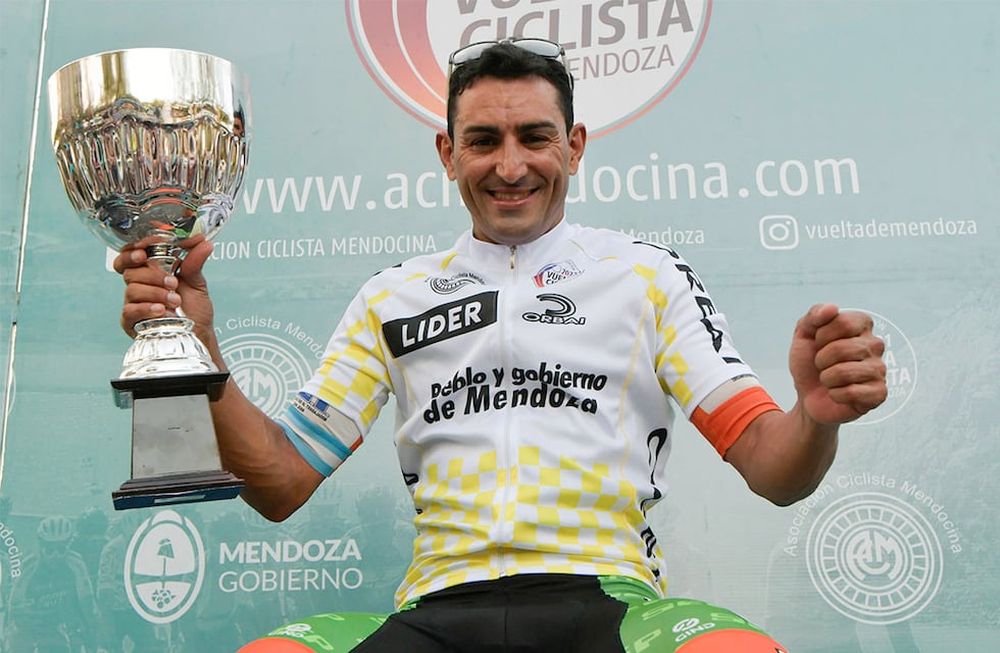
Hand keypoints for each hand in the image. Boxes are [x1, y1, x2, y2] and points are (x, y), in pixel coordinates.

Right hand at [113, 238, 214, 339]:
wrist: (198, 333)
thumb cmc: (194, 309)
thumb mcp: (197, 283)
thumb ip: (195, 262)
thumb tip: (204, 243)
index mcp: (150, 271)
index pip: (130, 256)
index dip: (131, 252)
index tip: (143, 253)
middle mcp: (139, 285)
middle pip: (130, 271)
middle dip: (153, 276)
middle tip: (173, 283)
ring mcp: (133, 303)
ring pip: (132, 290)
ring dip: (156, 294)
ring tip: (175, 300)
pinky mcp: (131, 321)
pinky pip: (130, 310)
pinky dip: (146, 308)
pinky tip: (161, 310)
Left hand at [788, 304, 886, 424]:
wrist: (808, 395)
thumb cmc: (809, 363)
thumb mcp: (803, 334)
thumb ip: (814, 315)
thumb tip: (832, 308)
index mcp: (862, 325)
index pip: (844, 322)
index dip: (822, 335)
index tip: (819, 343)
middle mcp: (875, 345)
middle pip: (842, 348)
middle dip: (821, 360)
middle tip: (822, 365)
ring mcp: (879, 369)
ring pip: (844, 372)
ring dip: (827, 378)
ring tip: (829, 379)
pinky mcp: (879, 393)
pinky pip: (851, 392)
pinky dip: (836, 394)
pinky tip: (838, 393)